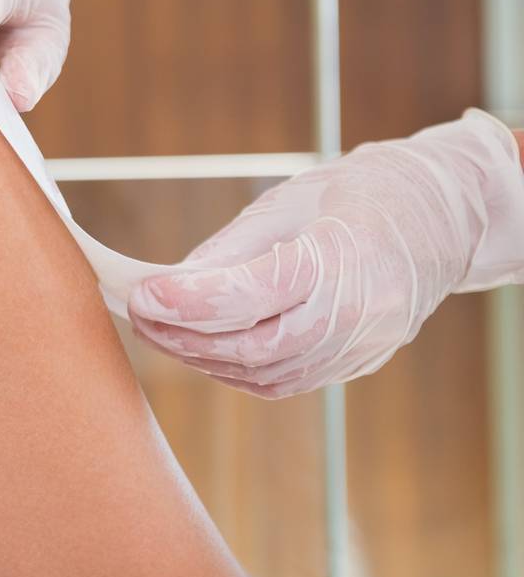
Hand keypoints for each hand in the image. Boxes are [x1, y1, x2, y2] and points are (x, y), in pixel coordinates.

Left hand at [128, 110, 523, 397]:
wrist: (440, 219)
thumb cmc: (359, 196)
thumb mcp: (289, 203)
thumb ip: (228, 252)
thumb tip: (167, 284)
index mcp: (341, 259)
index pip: (251, 296)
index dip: (189, 301)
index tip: (141, 293)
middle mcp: (356, 314)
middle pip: (252, 345)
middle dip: (183, 335)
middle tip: (137, 313)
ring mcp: (359, 347)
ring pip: (263, 372)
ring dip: (200, 357)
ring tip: (156, 329)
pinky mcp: (354, 365)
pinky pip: (281, 380)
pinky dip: (231, 368)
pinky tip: (199, 347)